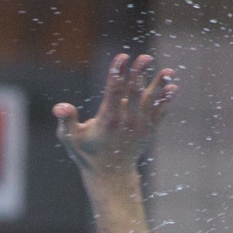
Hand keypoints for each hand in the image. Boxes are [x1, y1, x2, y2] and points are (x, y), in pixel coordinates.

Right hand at [53, 53, 175, 175]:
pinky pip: (160, 112)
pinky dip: (166, 100)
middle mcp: (126, 122)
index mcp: (108, 120)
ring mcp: (140, 126)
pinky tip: (173, 87)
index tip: (122, 57)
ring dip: (159, 85)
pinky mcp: (149, 130)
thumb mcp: (70, 139)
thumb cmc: (87, 154)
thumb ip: (66, 120)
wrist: (111, 175)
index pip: (113, 91)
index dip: (118, 73)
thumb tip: (59, 107)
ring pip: (150, 101)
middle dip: (140, 74)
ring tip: (168, 71)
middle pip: (134, 93)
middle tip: (145, 57)